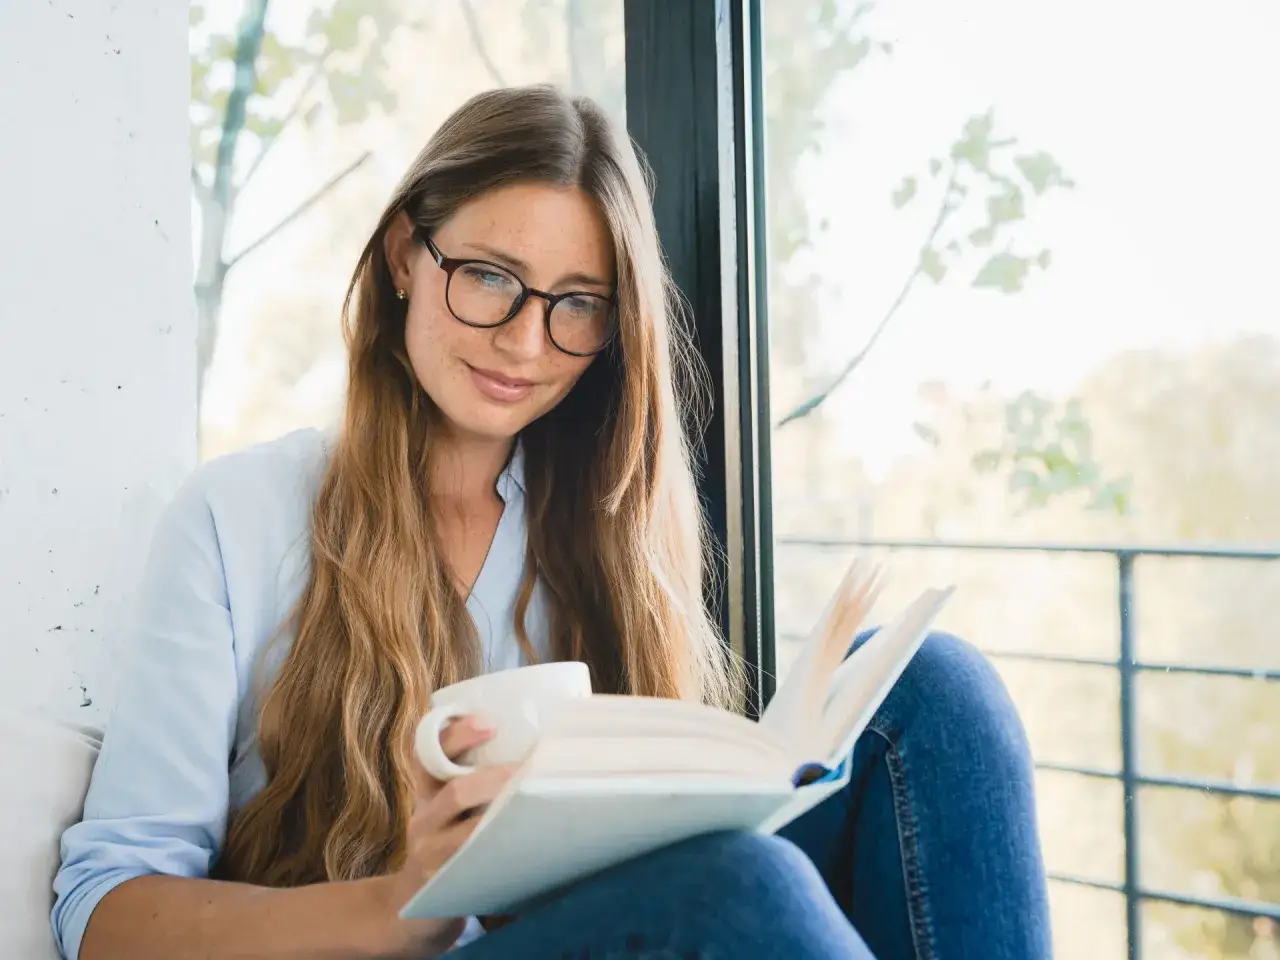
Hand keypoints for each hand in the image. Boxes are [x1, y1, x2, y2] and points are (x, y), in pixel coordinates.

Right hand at [373, 717, 515, 957]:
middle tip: (525, 771)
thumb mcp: (444, 812)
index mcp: (424, 793)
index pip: (427, 754)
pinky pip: (474, 867)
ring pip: (467, 833)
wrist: (408, 912)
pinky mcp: (443, 886)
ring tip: (530, 805)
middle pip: (454, 792)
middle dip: (493, 779)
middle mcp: (422, 820)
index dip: (455, 735)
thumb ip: (470, 782)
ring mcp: (430, 855)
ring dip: (501, 817)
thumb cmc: (443, 847)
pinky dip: (499, 853)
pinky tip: (525, 845)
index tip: (488, 722)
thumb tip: (527, 749)